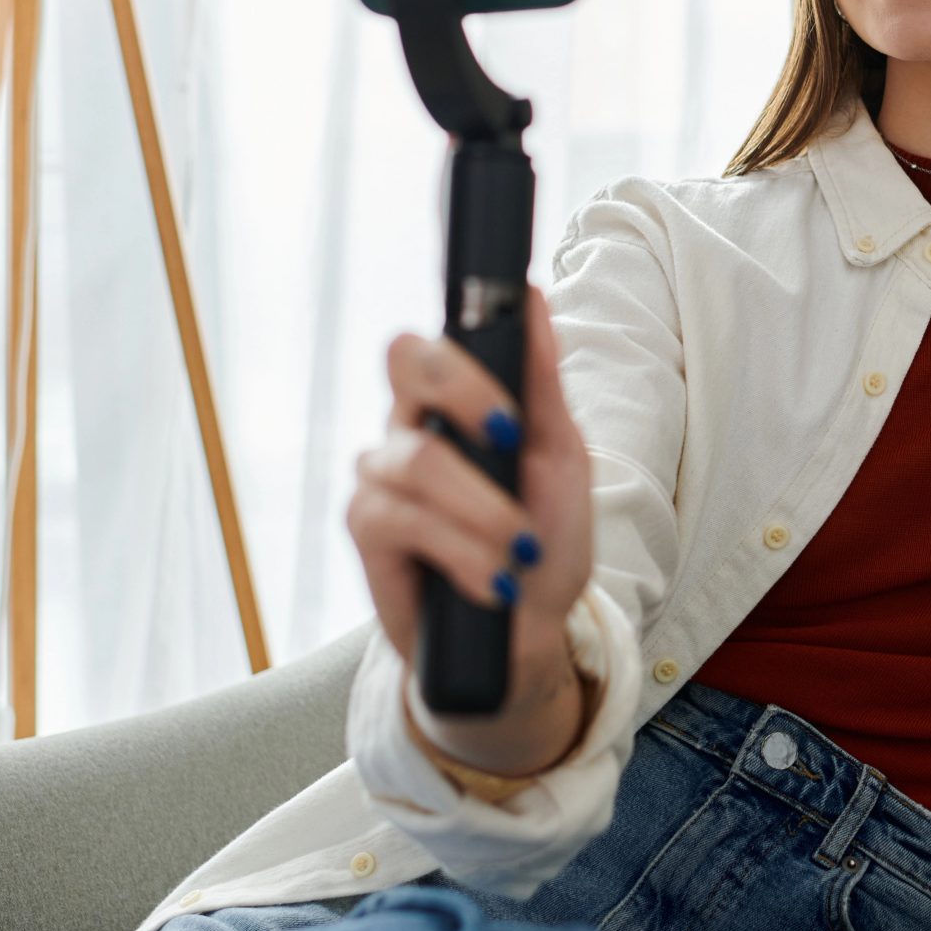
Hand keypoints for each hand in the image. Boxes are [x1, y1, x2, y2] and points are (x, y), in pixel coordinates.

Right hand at [347, 284, 594, 759]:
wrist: (526, 635)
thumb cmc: (545, 538)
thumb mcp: (562, 459)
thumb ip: (542, 382)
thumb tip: (532, 295)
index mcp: (453, 401)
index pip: (434, 340)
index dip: (464, 345)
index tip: (514, 382)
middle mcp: (409, 426)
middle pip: (404, 358)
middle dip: (468, 394)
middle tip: (516, 441)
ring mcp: (382, 476)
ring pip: (418, 458)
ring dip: (484, 509)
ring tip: (521, 549)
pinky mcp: (367, 532)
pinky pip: (403, 520)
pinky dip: (462, 550)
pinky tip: (494, 579)